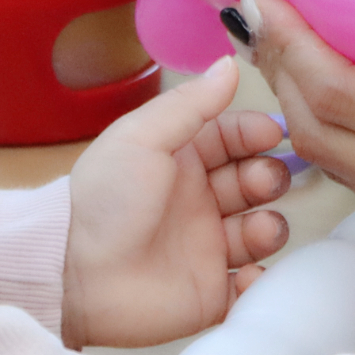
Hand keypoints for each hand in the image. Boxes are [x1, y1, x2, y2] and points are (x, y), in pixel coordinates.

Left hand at [62, 58, 292, 349]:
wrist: (83, 280)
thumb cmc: (108, 203)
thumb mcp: (141, 138)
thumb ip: (190, 104)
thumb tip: (230, 64)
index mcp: (178, 159)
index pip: (231, 135)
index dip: (254, 132)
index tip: (271, 134)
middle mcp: (197, 199)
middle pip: (254, 179)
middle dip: (267, 177)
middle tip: (260, 183)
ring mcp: (207, 246)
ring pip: (261, 228)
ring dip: (269, 225)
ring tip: (255, 230)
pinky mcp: (213, 290)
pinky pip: (253, 282)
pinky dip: (262, 278)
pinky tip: (247, 271)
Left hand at [235, 0, 354, 232]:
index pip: (344, 88)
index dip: (295, 43)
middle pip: (318, 125)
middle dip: (278, 66)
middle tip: (256, 13)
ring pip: (325, 153)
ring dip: (290, 96)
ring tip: (274, 42)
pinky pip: (351, 170)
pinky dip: (320, 125)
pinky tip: (311, 87)